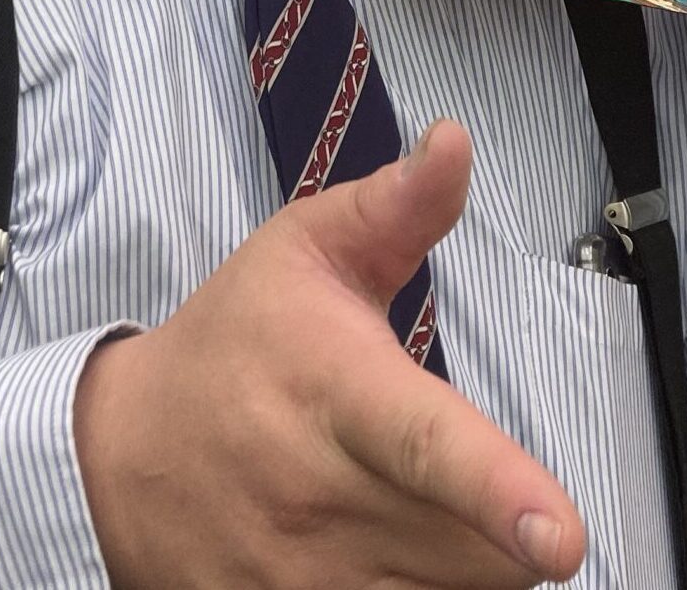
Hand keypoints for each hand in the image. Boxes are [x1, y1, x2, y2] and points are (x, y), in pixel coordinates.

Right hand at [73, 121, 585, 589]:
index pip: (424, 447)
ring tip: (420, 511)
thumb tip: (456, 141)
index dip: (498, 490)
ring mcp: (305, 588)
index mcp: (336, 393)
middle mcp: (325, 502)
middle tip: (463, 472)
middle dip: (505, 523)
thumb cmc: (236, 342)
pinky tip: (397, 557)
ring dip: (470, 567)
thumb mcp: (303, 250)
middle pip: (478, 554)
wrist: (123, 455)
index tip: (563, 535)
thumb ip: (395, 207)